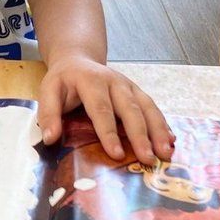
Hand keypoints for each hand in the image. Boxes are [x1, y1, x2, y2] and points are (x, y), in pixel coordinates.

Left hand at [37, 56, 174, 163]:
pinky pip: (153, 108)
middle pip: (131, 109)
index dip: (109, 132)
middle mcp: (115, 82)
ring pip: (148, 107)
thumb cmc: (63, 82)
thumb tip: (50, 138)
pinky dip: (163, 125)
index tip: (116, 154)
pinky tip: (171, 141)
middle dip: (141, 135)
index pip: (101, 109)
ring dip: (158, 131)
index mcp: (91, 82)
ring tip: (166, 153)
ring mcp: (129, 87)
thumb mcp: (48, 91)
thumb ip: (48, 113)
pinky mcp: (138, 92)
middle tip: (148, 158)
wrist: (78, 60)